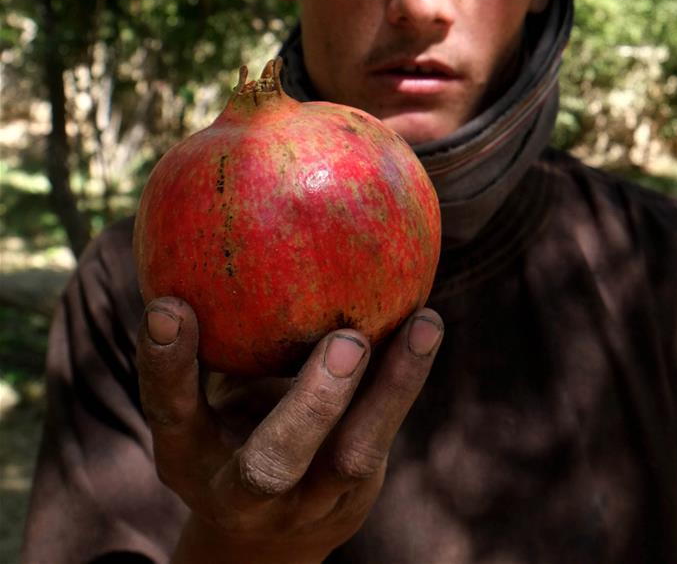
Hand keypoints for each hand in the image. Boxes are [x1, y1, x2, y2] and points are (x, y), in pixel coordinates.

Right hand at [137, 297, 442, 563]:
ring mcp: (306, 502)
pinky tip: (427, 323)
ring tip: (421, 325)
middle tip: (347, 341)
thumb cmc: (233, 427)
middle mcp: (242, 491)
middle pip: (271, 465)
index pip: (170, 413)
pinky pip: (385, 435)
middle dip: (311, 406)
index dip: (165, 365)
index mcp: (189, 456)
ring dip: (388, 391)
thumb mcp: (209, 391)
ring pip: (352, 458)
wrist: (268, 535)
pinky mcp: (353, 494)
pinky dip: (406, 378)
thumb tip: (220, 227)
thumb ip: (215, 332)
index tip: (169, 305)